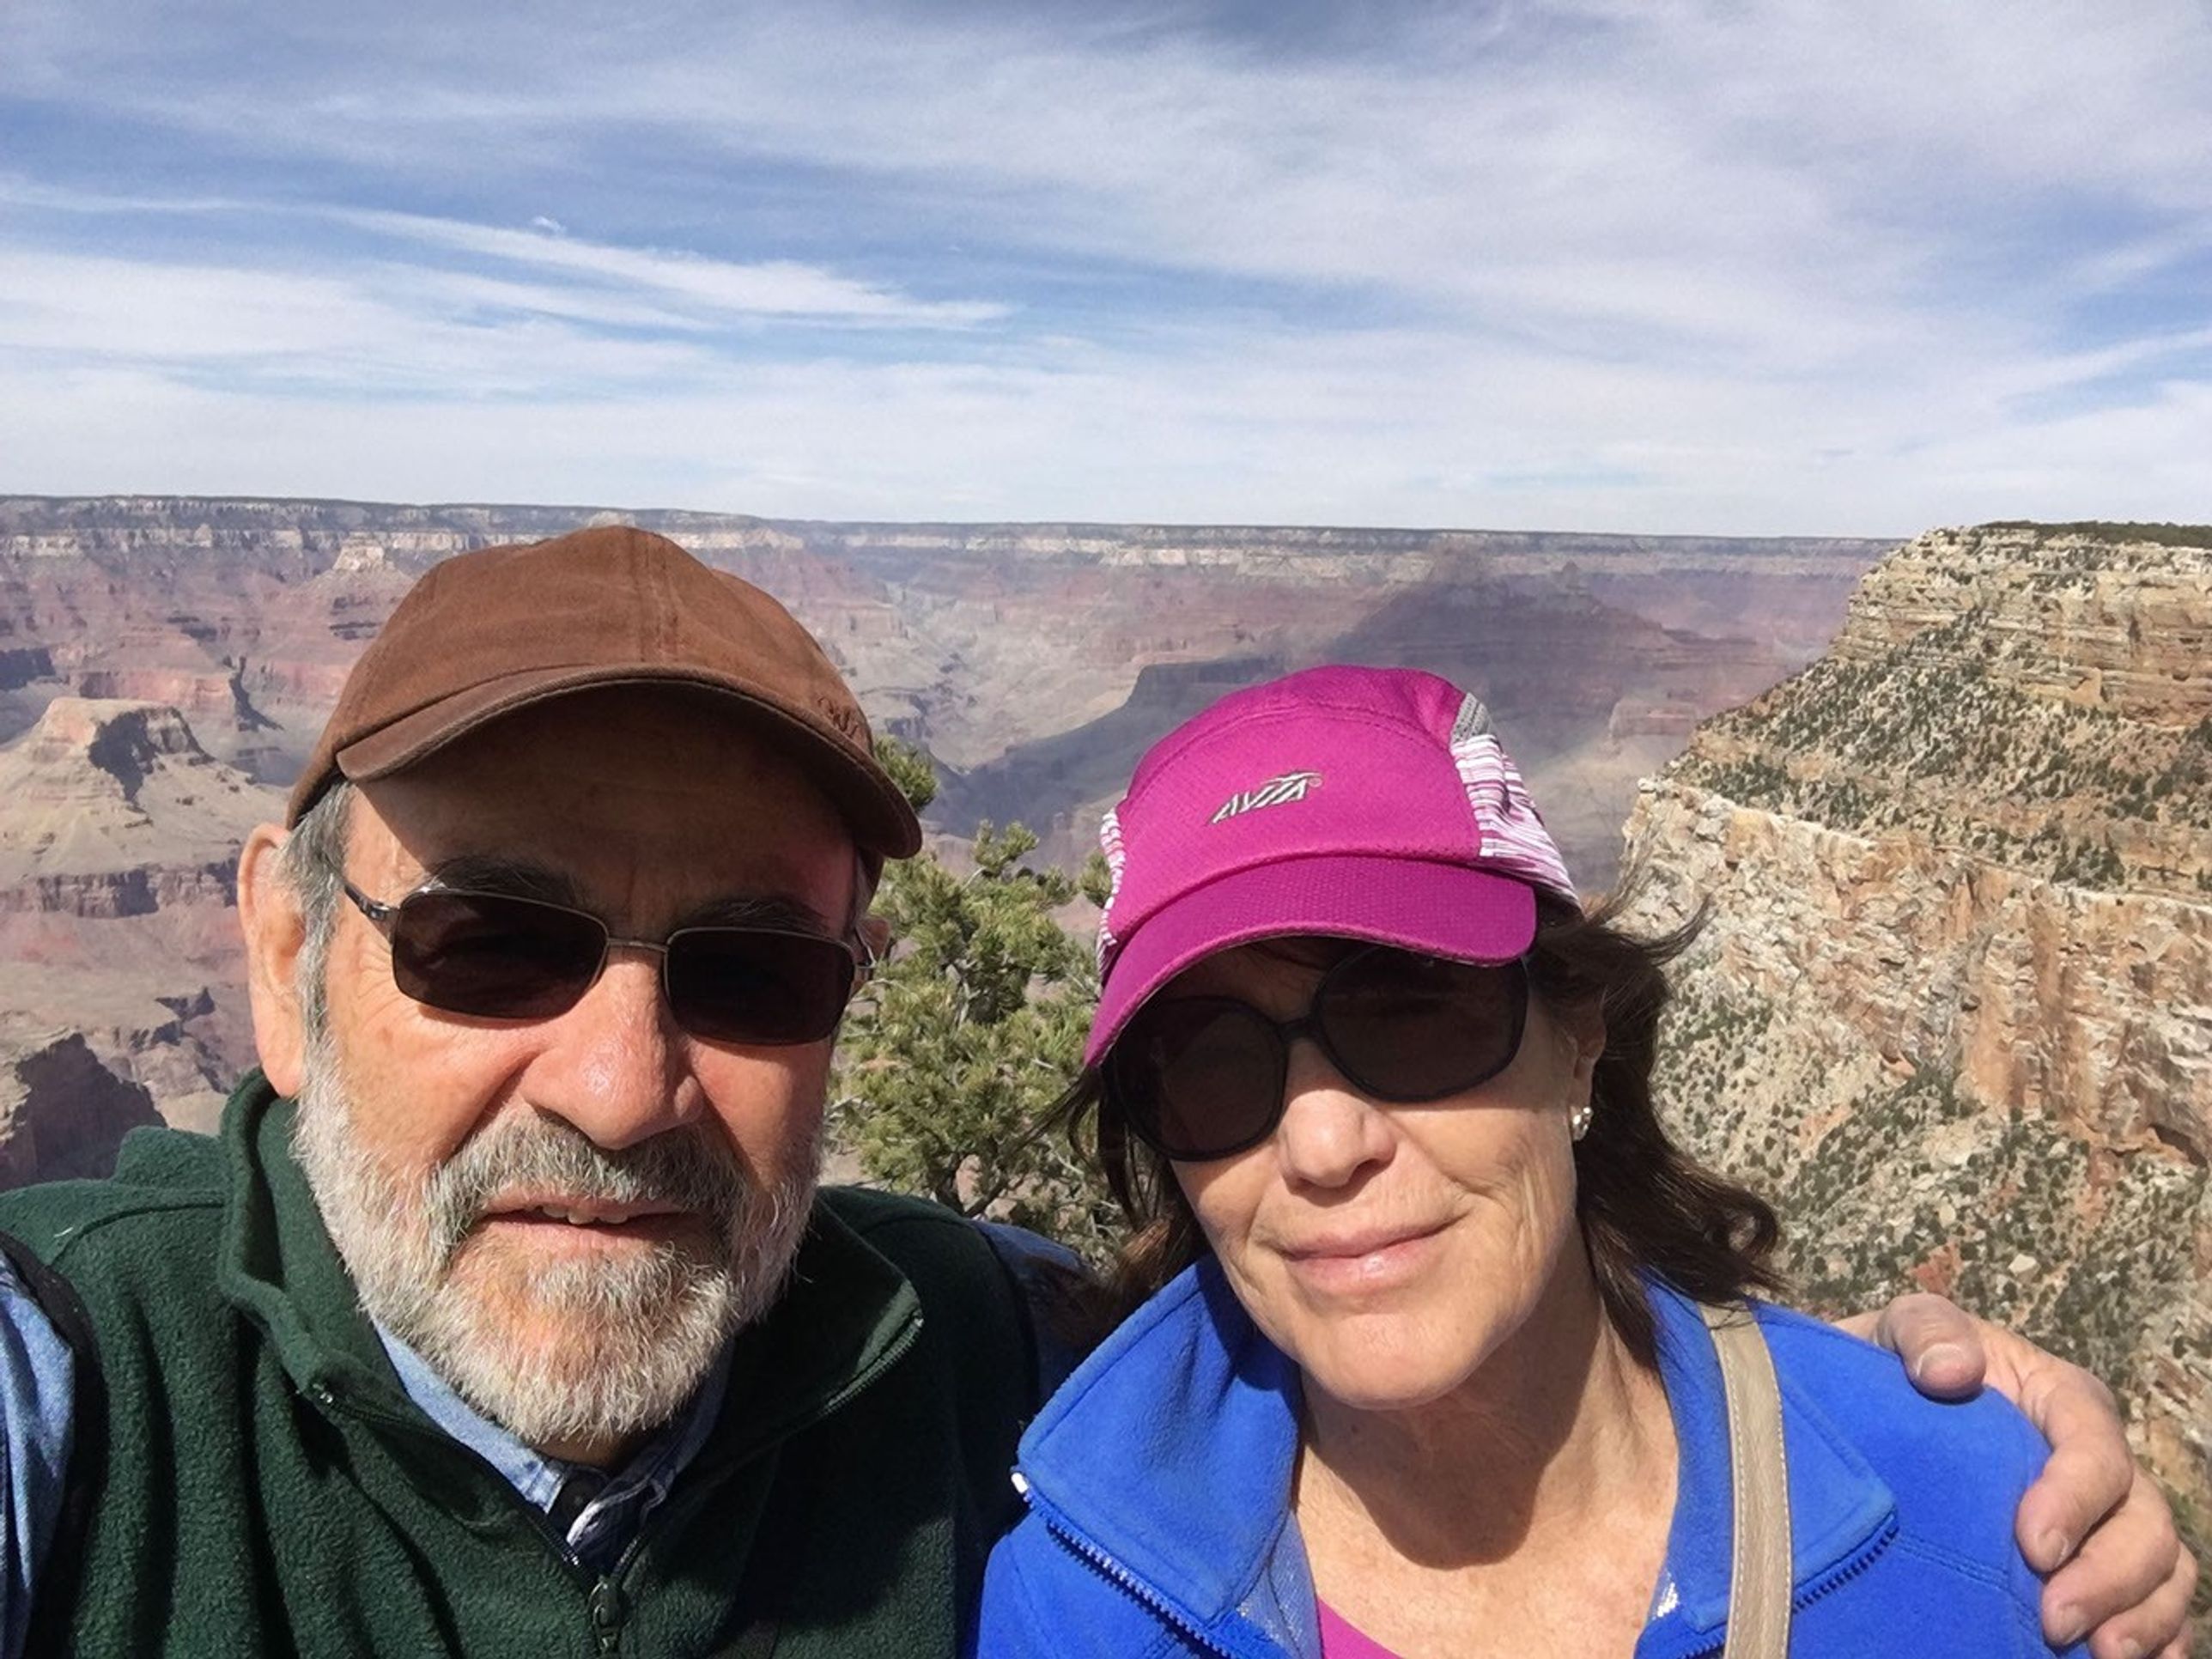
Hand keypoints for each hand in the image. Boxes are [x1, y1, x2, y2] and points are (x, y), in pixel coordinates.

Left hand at [1842, 1293, 2198, 1657]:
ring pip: (2162, 1569)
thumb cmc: (1895, 1367)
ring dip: (2141, 1617)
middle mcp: (2099, 1461)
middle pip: (2144, 1520)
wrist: (1872, 1412)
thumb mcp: (1900, 1330)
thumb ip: (1926, 1333)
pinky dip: (2155, 1638)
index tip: (2032, 1547)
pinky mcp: (2097, 1564)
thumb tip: (1951, 1371)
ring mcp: (2106, 1517)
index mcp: (2062, 1398)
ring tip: (2097, 1654)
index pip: (2095, 1446)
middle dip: (2111, 1577)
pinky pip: (2154, 1607)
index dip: (2076, 1498)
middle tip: (2055, 1621)